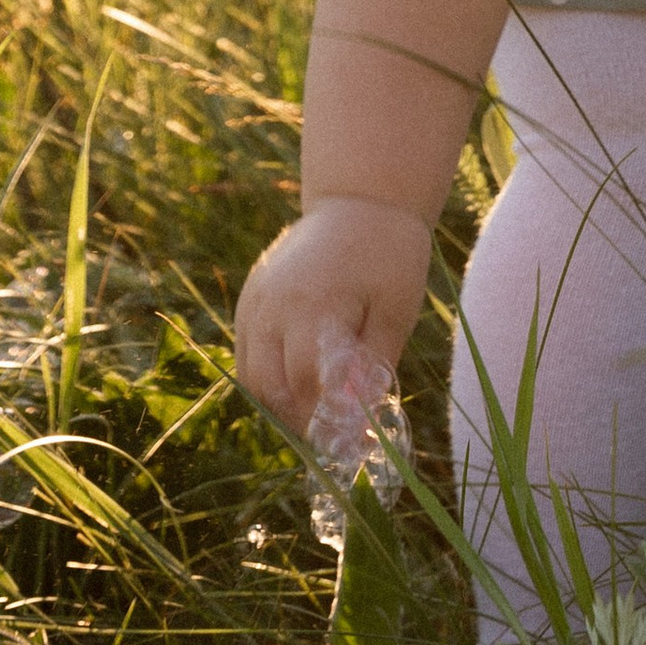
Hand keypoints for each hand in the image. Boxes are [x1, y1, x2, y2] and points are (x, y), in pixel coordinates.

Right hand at [234, 197, 430, 440]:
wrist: (361, 201)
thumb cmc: (390, 255)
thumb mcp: (397, 309)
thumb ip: (374, 364)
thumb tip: (358, 419)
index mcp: (313, 305)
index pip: (309, 383)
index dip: (327, 418)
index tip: (348, 444)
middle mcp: (273, 305)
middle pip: (271, 386)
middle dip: (299, 418)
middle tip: (330, 437)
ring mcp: (255, 302)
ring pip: (252, 376)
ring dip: (280, 402)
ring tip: (316, 414)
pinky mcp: (250, 299)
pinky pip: (248, 354)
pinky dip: (268, 377)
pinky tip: (299, 384)